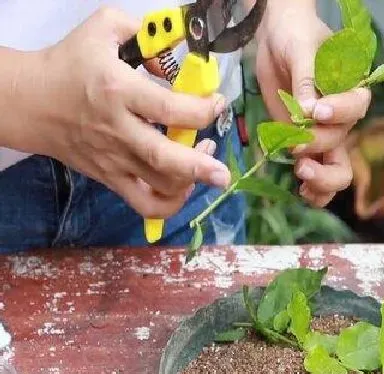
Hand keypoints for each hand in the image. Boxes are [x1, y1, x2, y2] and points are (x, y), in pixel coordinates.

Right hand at [6, 7, 229, 218]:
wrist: (31, 102)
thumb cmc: (71, 64)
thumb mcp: (104, 29)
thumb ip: (143, 33)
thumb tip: (176, 57)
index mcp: (118, 91)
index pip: (168, 109)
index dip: (201, 110)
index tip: (217, 103)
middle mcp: (118, 130)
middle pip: (164, 159)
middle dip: (201, 167)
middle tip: (223, 171)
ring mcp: (114, 160)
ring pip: (158, 186)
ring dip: (190, 181)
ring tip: (205, 163)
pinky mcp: (110, 178)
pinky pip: (143, 204)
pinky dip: (169, 204)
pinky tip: (183, 187)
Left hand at [255, 1, 370, 206]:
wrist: (277, 42)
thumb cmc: (296, 37)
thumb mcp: (301, 49)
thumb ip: (306, 80)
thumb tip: (307, 111)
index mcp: (350, 88)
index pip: (356, 106)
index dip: (339, 112)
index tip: (316, 111)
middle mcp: (342, 117)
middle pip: (344, 142)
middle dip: (321, 147)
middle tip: (297, 147)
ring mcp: (324, 134)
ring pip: (336, 167)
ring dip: (322, 178)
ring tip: (301, 175)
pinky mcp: (305, 145)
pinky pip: (318, 172)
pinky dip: (313, 189)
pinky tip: (301, 192)